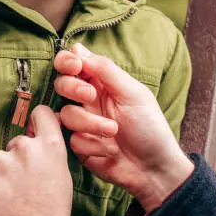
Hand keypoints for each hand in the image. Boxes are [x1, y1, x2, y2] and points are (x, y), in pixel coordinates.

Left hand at [0, 106, 72, 215]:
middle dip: (18, 159)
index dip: (37, 120)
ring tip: (11, 197)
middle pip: (18, 143)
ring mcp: (0, 160)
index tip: (34, 128)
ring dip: (2, 173)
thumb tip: (38, 140)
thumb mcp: (62, 177)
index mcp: (50, 147)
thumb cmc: (50, 212)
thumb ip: (50, 154)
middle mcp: (25, 147)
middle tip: (24, 185)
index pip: (42, 114)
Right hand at [53, 44, 194, 212]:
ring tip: (113, 131)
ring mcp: (82, 124)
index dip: (67, 62)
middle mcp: (88, 101)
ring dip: (90, 122)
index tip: (74, 66)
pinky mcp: (79, 146)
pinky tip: (111, 150)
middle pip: (62, 85)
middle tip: (92, 95)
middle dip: (73, 88)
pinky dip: (93, 144)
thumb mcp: (132, 93)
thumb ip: (105, 70)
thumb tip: (78, 47)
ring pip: (66, 114)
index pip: (73, 65)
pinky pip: (72, 140)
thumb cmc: (149, 127)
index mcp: (102, 83)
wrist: (153, 168)